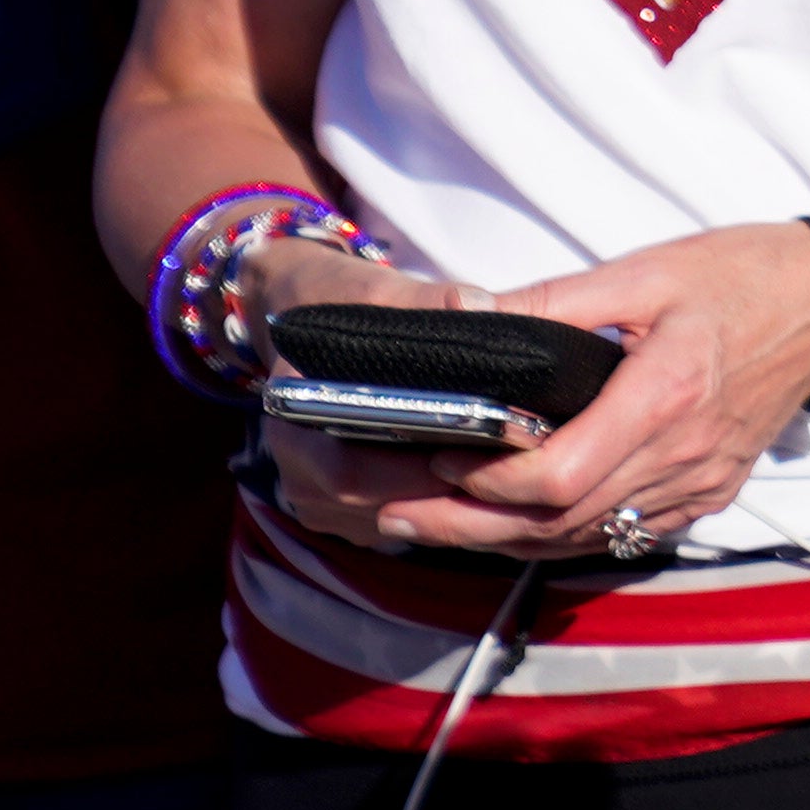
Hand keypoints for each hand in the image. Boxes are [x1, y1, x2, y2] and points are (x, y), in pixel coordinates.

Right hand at [245, 236, 499, 555]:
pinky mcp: (347, 514)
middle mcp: (300, 476)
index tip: (483, 448)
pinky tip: (481, 467)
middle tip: (516, 458)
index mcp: (293, 426)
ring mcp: (322, 502)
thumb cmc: (336, 302)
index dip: (419, 470)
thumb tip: (476, 309)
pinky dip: (438, 497)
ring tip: (508, 461)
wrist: (302, 315)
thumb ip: (424, 301)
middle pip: (382, 503)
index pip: (353, 472)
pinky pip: (399, 518)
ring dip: (448, 495)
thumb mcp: (375, 290)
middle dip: (450, 484)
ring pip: (396, 519)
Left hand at [330, 221, 809, 564]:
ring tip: (431, 523)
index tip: (436, 458)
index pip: (558, 475)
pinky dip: (560, 536)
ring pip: (586, 538)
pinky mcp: (709, 493)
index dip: (487, 482)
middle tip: (393, 514)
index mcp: (665, 396)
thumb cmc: (741, 275)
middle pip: (558, 522)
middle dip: (467, 525)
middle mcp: (683, 455)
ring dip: (505, 539)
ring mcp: (699, 483)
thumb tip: (466, 318)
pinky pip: (623, 533)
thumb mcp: (644, 270)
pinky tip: (514, 522)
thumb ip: (552, 303)